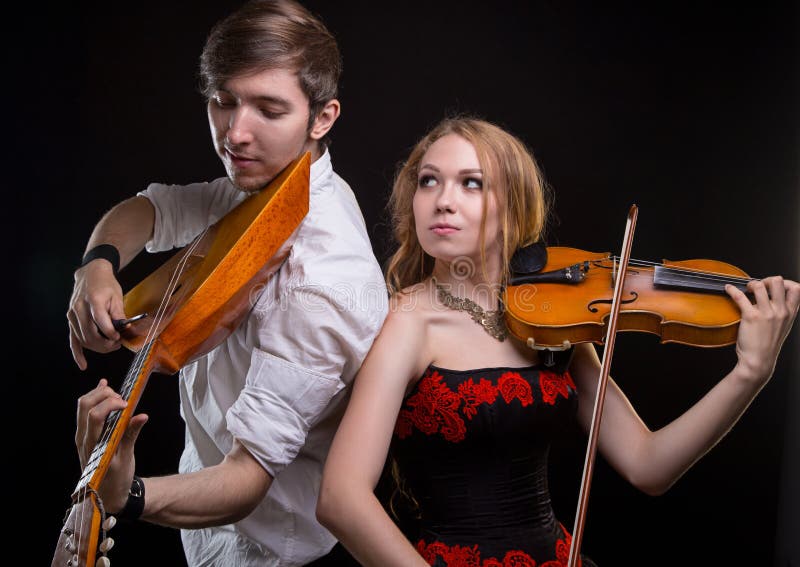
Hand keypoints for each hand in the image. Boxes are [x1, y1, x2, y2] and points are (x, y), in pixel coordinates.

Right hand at [67, 260, 127, 369]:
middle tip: (117, 345)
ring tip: (110, 346)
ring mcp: (72, 315)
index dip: (112, 334)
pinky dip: (77, 353)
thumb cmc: (106, 284)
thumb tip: (125, 329)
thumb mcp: (117, 296)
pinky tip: (83, 364)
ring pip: (83, 339)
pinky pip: (72, 339)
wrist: (90, 274)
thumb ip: (119, 314)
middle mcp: (80, 309)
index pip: (102, 324)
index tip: (120, 338)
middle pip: (91, 335)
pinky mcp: (70, 319)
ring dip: (97, 347)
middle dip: (105, 344)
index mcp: (93, 301)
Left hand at [76, 379, 147, 512]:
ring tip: (117, 396)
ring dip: (99, 394)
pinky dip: (96, 398)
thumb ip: (131, 434)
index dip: (111, 404)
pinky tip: (104, 387)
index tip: (127, 405)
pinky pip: (85, 411)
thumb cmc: (117, 479)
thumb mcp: (126, 458)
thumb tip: (142, 416)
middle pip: (85, 404)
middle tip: (123, 399)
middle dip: (104, 394)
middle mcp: (83, 437)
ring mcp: (82, 435)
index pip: (95, 415)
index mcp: (92, 444)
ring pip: (83, 405)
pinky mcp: (86, 434)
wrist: (105, 495)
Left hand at [726, 276, 799, 384]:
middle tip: (758, 287)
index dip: (785, 282)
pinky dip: (732, 290)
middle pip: (778, 281)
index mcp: (790, 313)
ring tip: (745, 289)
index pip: (797, 288)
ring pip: (760, 285)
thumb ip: (782, 312)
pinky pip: (740, 296)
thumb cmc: (767, 345)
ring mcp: (766, 314)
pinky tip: (728, 289)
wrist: (758, 361)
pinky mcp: (751, 317)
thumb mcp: (783, 327)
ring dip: (750, 284)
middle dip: (766, 280)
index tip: (774, 285)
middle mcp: (780, 311)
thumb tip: (772, 297)